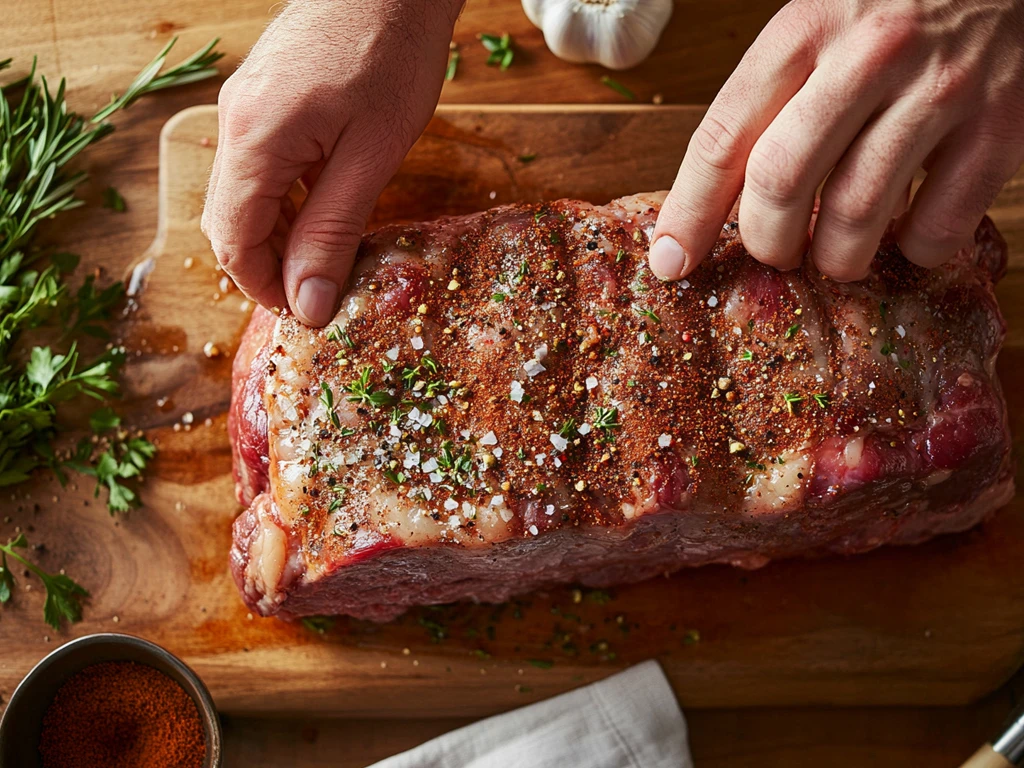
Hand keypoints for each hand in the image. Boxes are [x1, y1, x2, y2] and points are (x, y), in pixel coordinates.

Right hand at [202, 0, 462, 325]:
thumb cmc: (391, 54)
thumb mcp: (372, 156)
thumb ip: (333, 232)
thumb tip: (307, 303)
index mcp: (254, 142)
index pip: (234, 242)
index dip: (265, 289)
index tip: (308, 315)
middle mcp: (235, 124)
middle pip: (232, 223)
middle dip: (271, 267)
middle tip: (324, 291)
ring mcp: (247, 107)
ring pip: (248, 196)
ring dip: (283, 235)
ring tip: (334, 256)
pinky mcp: (267, 98)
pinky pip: (264, 166)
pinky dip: (290, 200)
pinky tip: (331, 208)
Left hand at [649, 0, 1023, 281]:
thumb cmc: (892, 9)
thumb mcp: (815, 27)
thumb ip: (766, 104)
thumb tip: (708, 207)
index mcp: (805, 30)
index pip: (724, 138)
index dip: (689, 213)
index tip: (671, 261)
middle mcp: (869, 57)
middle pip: (781, 183)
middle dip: (767, 242)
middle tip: (777, 251)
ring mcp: (939, 91)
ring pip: (855, 214)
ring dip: (835, 259)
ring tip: (836, 254)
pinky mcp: (1000, 128)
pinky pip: (938, 226)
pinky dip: (913, 252)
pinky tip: (906, 236)